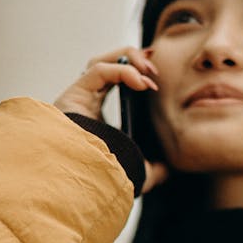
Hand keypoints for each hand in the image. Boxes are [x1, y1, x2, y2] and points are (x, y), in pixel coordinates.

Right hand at [54, 46, 167, 192]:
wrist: (85, 183)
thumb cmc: (100, 178)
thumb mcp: (134, 170)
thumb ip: (151, 168)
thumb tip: (168, 169)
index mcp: (96, 116)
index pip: (115, 83)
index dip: (135, 73)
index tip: (155, 76)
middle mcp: (85, 103)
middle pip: (107, 67)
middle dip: (133, 60)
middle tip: (155, 70)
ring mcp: (78, 98)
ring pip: (101, 62)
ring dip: (127, 59)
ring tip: (149, 70)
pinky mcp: (74, 94)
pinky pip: (99, 70)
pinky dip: (122, 70)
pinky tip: (140, 82)